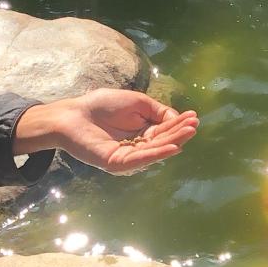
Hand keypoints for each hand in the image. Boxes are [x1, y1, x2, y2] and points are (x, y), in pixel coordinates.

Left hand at [15, 89, 199, 175]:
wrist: (73, 114)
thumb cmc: (102, 105)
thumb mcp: (136, 102)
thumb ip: (157, 110)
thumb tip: (176, 118)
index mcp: (141, 132)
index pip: (164, 129)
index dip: (178, 124)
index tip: (194, 116)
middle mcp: (137, 146)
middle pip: (162, 141)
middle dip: (179, 133)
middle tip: (195, 125)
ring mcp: (128, 156)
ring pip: (155, 150)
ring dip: (173, 142)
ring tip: (189, 133)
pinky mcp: (118, 163)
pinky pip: (140, 159)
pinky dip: (157, 154)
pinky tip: (172, 147)